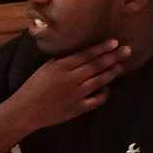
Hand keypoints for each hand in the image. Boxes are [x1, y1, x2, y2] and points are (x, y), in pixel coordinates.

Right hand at [11, 39, 132, 129]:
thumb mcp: (46, 68)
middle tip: (127, 50)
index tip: (114, 42)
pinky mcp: (78, 108)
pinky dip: (104, 94)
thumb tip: (82, 54)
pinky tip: (107, 88)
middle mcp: (71, 79)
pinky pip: (96, 100)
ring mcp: (76, 94)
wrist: (26, 110)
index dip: (102, 48)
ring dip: (112, 72)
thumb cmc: (33, 87)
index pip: (86, 55)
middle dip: (113, 57)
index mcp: (62, 66)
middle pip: (96, 65)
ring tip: (121, 66)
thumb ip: (63, 61)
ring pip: (99, 81)